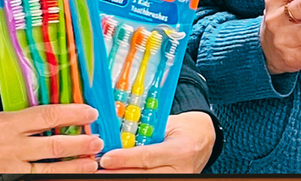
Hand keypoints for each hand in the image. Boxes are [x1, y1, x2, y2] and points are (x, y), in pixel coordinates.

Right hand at [0, 104, 102, 172]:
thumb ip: (20, 118)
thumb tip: (52, 114)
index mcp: (6, 125)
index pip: (48, 116)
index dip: (73, 114)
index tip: (91, 113)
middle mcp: (10, 148)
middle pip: (54, 145)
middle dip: (81, 143)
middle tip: (98, 140)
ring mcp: (9, 170)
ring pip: (49, 169)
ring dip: (75, 167)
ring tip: (92, 163)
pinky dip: (55, 179)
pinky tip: (69, 177)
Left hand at [98, 111, 216, 171]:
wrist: (203, 140)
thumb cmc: (183, 129)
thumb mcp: (167, 124)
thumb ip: (145, 131)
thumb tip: (115, 133)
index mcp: (180, 150)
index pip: (148, 156)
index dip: (125, 159)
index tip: (106, 158)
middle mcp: (180, 170)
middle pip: (143, 175)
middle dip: (118, 172)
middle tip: (98, 168)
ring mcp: (178, 179)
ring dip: (122, 176)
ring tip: (104, 172)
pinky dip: (133, 177)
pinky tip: (119, 174)